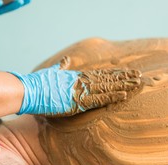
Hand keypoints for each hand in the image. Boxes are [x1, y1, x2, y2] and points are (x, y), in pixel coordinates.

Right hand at [11, 62, 142, 116]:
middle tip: (139, 75)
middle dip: (123, 77)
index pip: (99, 74)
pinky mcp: (78, 101)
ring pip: (107, 86)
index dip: (114, 73)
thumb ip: (60, 67)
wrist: (29, 91)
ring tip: (137, 83)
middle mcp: (81, 81)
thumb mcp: (51, 72)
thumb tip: (65, 60)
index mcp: (76, 76)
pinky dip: (112, 96)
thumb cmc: (37, 83)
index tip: (125, 72)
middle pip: (107, 78)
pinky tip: (124, 94)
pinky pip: (99, 99)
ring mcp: (81, 90)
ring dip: (123, 85)